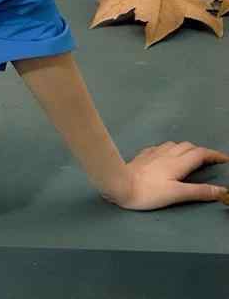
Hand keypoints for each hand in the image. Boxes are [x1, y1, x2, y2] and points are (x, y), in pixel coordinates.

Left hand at [101, 141, 228, 210]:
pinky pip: (160, 148)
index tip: (225, 159)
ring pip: (174, 145)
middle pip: (188, 146)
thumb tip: (222, 190)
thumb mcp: (176, 194)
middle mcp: (166, 154)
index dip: (214, 155)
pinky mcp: (143, 155)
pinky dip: (170, 150)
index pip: (200, 154)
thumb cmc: (148, 192)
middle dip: (202, 151)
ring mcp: (153, 153)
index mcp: (177, 163)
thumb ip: (199, 191)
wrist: (119, 184)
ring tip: (190, 158)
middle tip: (210, 161)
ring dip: (185, 149)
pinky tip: (166, 156)